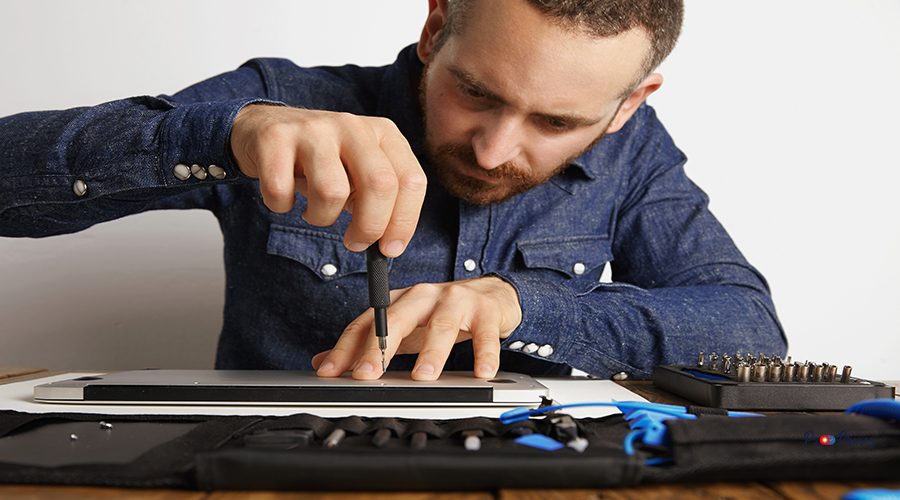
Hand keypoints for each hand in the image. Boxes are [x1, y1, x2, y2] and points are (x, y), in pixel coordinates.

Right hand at [230, 105, 426, 256]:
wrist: (265, 128)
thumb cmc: (321, 161)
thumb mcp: (358, 171)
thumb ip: (379, 200)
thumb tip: (389, 246)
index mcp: (383, 133)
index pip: (411, 180)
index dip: (404, 222)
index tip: (389, 249)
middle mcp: (352, 125)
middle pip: (380, 184)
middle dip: (370, 227)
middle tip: (355, 243)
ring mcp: (313, 129)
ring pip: (332, 192)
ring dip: (321, 218)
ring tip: (314, 211)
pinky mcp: (275, 138)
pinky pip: (282, 191)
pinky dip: (281, 206)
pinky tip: (282, 197)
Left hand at [311, 277, 521, 379]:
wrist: (491, 294)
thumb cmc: (443, 314)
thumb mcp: (404, 328)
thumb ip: (367, 344)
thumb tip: (324, 361)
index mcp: (399, 301)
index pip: (366, 322)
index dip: (346, 348)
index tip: (330, 372)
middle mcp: (424, 296)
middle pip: (396, 319)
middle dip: (379, 347)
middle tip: (367, 374)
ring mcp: (455, 300)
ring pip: (441, 325)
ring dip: (431, 353)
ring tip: (423, 377)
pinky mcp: (485, 310)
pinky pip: (483, 334)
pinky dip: (483, 353)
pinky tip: (481, 372)